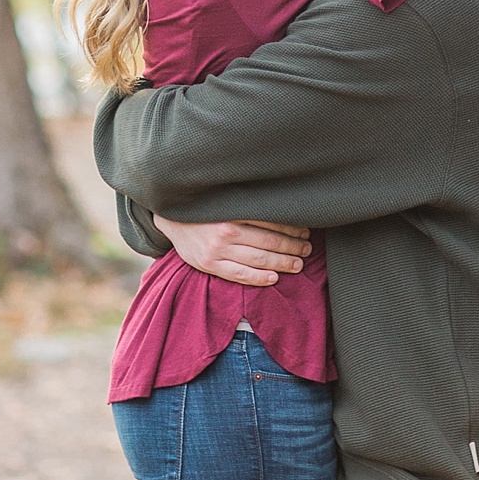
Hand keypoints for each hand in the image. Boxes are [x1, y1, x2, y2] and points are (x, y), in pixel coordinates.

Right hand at [153, 216, 311, 286]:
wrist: (171, 219)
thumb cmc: (204, 209)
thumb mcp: (224, 201)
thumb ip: (248, 205)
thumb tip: (282, 207)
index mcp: (231, 211)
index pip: (270, 221)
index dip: (292, 227)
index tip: (305, 230)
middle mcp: (225, 231)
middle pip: (268, 242)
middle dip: (292, 246)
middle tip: (307, 248)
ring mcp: (217, 250)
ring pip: (258, 260)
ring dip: (283, 263)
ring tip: (298, 264)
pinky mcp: (209, 265)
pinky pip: (239, 275)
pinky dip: (259, 278)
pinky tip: (274, 278)